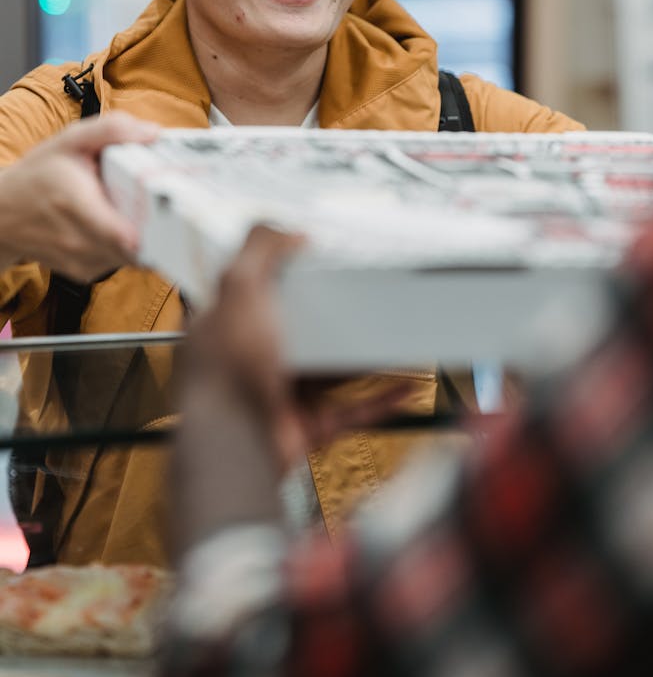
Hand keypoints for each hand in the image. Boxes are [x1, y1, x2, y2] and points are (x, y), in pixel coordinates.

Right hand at [0, 112, 159, 281]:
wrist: (3, 214)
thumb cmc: (38, 176)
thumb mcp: (69, 141)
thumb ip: (110, 130)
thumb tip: (152, 133)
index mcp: (76, 205)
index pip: (124, 235)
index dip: (155, 229)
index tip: (172, 213)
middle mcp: (79, 240)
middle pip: (139, 248)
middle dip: (158, 228)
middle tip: (165, 206)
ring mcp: (82, 261)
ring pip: (134, 259)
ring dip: (144, 238)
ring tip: (137, 212)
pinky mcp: (86, 273)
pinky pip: (122, 263)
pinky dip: (128, 246)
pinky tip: (118, 225)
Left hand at [187, 226, 412, 470]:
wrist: (235, 446)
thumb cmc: (227, 372)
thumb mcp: (239, 288)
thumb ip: (260, 250)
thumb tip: (288, 230)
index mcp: (223, 326)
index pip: (245, 290)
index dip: (272, 272)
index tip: (310, 259)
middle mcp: (248, 361)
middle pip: (295, 330)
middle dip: (329, 317)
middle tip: (362, 296)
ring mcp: (277, 396)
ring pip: (328, 371)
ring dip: (362, 357)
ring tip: (392, 336)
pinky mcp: (304, 427)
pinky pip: (351, 410)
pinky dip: (380, 399)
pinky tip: (405, 385)